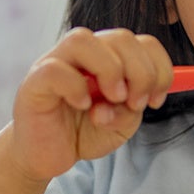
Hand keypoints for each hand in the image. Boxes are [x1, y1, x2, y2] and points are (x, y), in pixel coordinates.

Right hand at [11, 28, 172, 182]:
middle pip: (120, 37)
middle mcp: (83, 54)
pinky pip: (54, 69)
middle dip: (140, 72)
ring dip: (109, 69)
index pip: (142, 43)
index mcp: (108, 57)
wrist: (46, 156)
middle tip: (136, 103)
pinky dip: (75, 87)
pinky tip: (82, 106)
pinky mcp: (34, 81)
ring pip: (82, 40)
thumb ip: (130, 111)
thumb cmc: (82, 133)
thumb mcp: (119, 125)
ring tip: (112, 99)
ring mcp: (56, 62)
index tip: (155, 100)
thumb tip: (126, 99)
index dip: (158, 69)